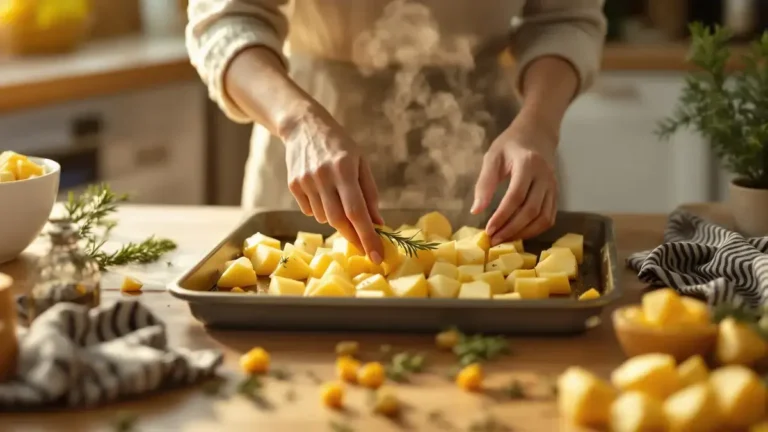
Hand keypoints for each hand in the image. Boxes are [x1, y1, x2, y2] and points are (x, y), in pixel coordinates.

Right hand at [284, 105, 384, 262]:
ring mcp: (305, 181)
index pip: (357, 212)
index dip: (367, 237)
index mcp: (344, 169)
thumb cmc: (339, 145)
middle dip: (354, 237)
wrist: (304, 126)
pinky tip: (323, 193)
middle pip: (338, 220)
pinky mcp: (293, 185)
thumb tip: (377, 223)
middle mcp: (323, 176)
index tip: (377, 256)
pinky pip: (310, 210)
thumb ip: (369, 193)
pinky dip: (321, 210)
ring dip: (337, 219)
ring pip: (324, 218)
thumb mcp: (361, 162)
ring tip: (339, 200)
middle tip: (365, 247)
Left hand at [472, 119, 558, 244]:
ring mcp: (553, 186)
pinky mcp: (556, 194)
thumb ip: (484, 183)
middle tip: (494, 240)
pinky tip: (519, 233)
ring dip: (524, 233)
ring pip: (543, 218)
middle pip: (531, 210)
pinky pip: (549, 217)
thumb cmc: (510, 145)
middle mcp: (544, 176)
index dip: (502, 216)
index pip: (515, 196)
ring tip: (505, 240)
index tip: (488, 230)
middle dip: (511, 229)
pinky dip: (535, 230)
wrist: (537, 133)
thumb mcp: (492, 157)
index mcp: (528, 164)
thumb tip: (476, 211)